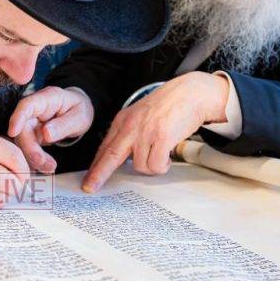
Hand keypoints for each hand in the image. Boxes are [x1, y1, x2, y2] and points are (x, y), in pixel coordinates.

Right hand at [8, 86, 94, 173]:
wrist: (77, 112)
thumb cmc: (78, 109)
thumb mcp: (80, 116)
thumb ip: (64, 124)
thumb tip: (46, 134)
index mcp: (47, 98)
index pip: (26, 105)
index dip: (17, 118)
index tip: (13, 132)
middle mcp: (34, 110)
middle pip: (23, 128)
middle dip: (30, 149)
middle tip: (46, 164)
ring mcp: (31, 122)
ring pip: (23, 141)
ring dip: (33, 157)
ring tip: (50, 167)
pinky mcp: (30, 135)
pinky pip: (27, 148)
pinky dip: (33, 159)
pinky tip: (43, 167)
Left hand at [82, 72, 228, 191]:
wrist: (191, 93)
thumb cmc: (168, 105)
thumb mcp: (140, 115)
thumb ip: (129, 133)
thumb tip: (121, 157)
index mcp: (123, 120)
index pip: (105, 147)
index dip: (95, 165)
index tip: (88, 179)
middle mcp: (131, 126)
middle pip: (110, 156)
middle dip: (99, 175)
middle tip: (90, 187)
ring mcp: (146, 132)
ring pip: (139, 166)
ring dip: (151, 167)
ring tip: (161, 155)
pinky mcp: (162, 138)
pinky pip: (156, 165)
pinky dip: (163, 166)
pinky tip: (168, 157)